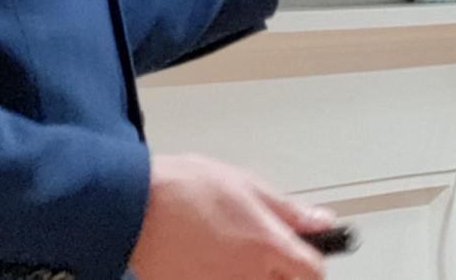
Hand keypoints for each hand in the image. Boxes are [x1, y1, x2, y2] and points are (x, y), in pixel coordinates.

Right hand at [129, 153, 331, 279]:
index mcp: (267, 245)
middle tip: (270, 252)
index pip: (313, 272)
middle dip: (284, 272)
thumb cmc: (185, 188)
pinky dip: (224, 277)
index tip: (307, 255)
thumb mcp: (246, 184)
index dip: (314, 264)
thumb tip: (319, 221)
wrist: (136, 206)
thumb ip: (287, 210)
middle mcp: (249, 276)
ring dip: (254, 275)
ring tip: (233, 253)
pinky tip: (212, 261)